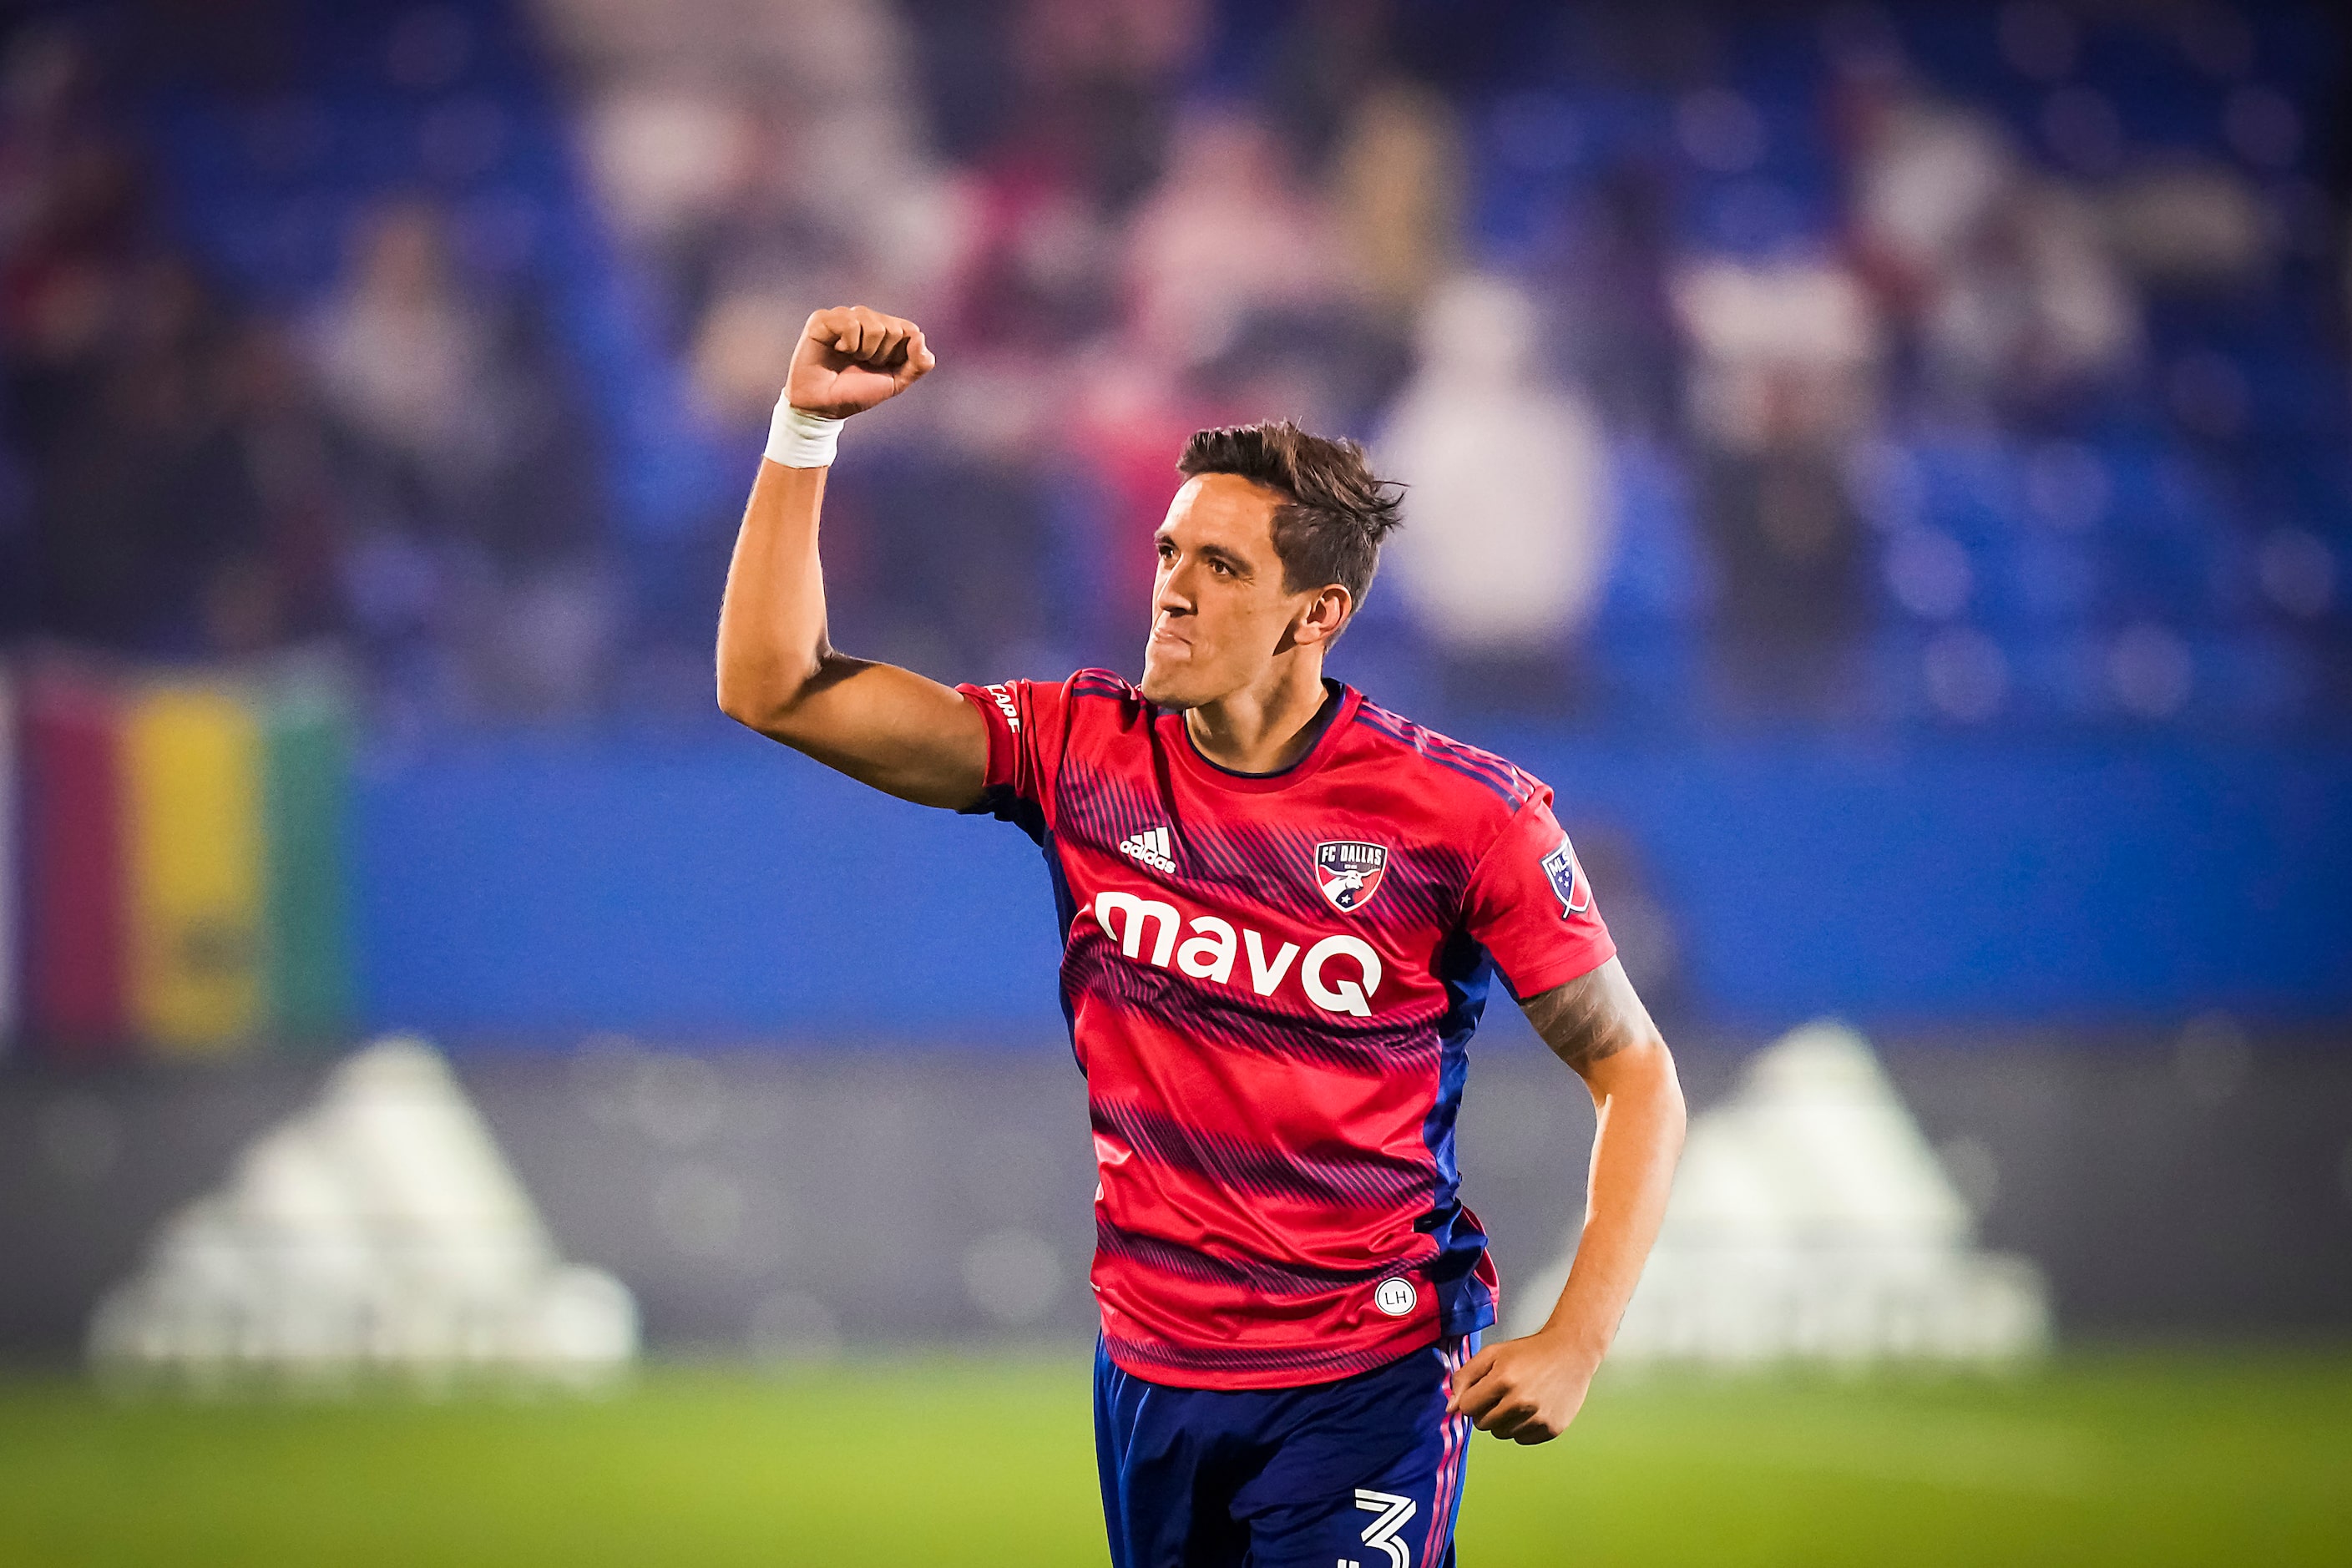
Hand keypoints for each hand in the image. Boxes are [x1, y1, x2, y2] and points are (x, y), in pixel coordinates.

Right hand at [785, 305, 935, 418]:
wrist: (823, 406)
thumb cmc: (856, 392)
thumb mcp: (895, 383)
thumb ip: (918, 364)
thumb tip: (920, 336)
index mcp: (883, 331)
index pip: (910, 330)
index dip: (899, 355)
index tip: (882, 367)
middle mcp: (865, 320)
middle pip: (893, 328)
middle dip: (882, 355)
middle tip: (863, 364)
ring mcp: (844, 317)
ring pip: (874, 325)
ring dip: (865, 351)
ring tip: (850, 358)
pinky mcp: (823, 319)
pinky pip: (851, 323)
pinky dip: (849, 344)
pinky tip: (837, 350)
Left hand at [1444, 1329, 1601, 1444]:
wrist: (1571, 1353)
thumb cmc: (1528, 1352)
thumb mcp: (1492, 1354)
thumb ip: (1465, 1378)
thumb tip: (1450, 1409)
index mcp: (1502, 1380)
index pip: (1467, 1408)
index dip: (1471, 1398)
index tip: (1483, 1389)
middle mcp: (1520, 1402)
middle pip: (1482, 1424)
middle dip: (1486, 1410)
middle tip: (1502, 1393)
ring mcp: (1538, 1418)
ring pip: (1501, 1434)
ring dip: (1504, 1420)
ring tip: (1518, 1399)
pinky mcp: (1552, 1429)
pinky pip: (1521, 1440)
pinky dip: (1522, 1427)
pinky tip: (1532, 1409)